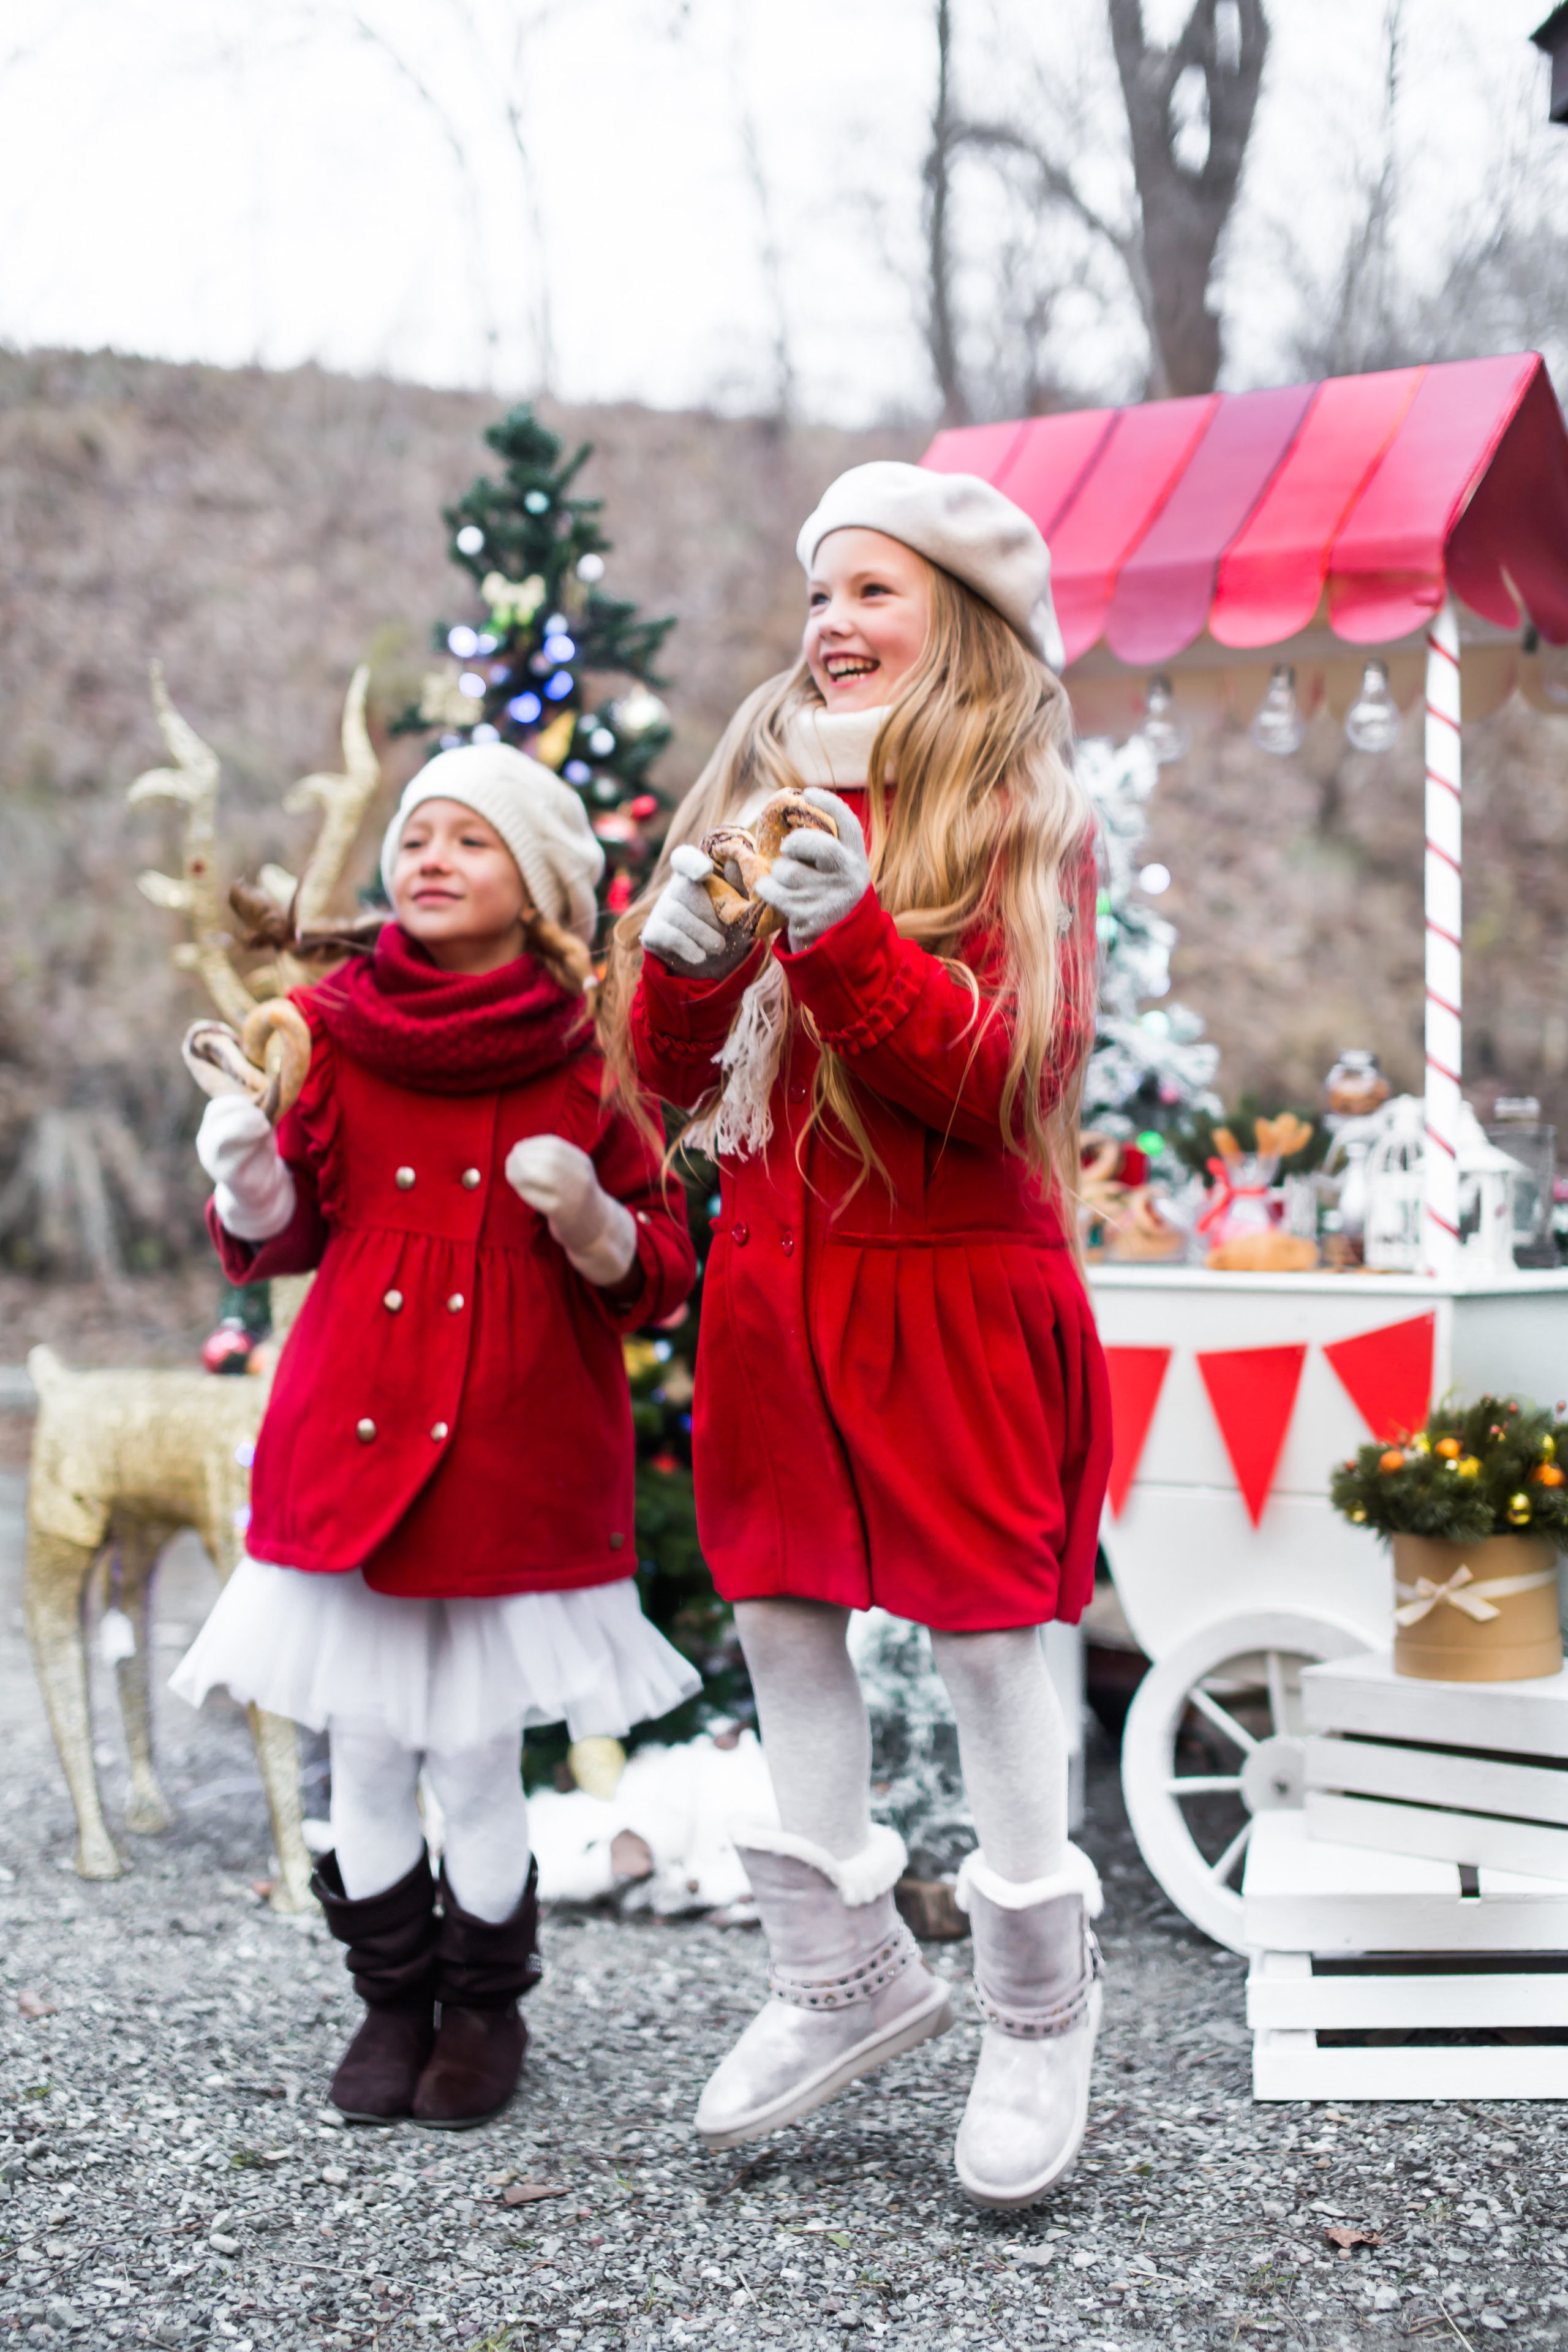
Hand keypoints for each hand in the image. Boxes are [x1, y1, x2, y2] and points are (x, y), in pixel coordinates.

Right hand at [196, 1096, 296, 1242]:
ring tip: (264, 1127)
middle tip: (263, 1118)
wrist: (259, 1185)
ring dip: (246, 1127)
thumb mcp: (259, 1126)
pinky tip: (264, 1144)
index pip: (216, 1108)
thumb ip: (259, 1112)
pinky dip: (250, 1146)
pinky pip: (233, 1158)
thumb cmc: (258, 1149)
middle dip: (242, 1113)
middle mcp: (206, 1141)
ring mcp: (212, 1159)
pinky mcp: (225, 1175)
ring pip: (220, 1137)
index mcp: (213, 1125)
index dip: (237, 1102)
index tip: (258, 1104)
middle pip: (215, 1118)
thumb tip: (270, 1093)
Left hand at [505, 1134, 638, 1288]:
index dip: (532, 1143)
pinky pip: (536, 1195)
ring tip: (511, 1173)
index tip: (519, 1147)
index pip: (554, 1144)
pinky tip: (518, 1189)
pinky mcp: (561, 1212)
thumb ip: (553, 1161)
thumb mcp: (573, 1173)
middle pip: (547, 1157)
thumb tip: (521, 1148)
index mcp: (583, 1163)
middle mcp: (581, 1176)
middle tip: (510, 1161)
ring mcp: (573, 1194)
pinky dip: (523, 1188)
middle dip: (523, 1156)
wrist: (596, 1230)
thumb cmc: (577, 1199)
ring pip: (541, 1173)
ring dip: (519, 1171)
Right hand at [642, 844, 753, 977]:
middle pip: (685, 889)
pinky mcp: (652, 931)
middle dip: (709, 914)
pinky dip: (690, 947)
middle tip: (724, 931)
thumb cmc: (726, 923)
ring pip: (677, 913)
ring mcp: (660, 908)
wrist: (709, 959)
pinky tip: (700, 955)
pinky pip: (669, 935)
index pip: (684, 858)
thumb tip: (732, 864)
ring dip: (703, 934)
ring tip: (717, 946)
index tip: (706, 872)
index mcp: (696, 874)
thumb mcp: (737, 905)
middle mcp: (674, 887)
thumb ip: (737, 885)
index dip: (692, 862)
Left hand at [753, 788, 871, 949]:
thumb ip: (823, 848)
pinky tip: (769, 891)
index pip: (848, 824)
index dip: (829, 804)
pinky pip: (773, 891)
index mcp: (857, 860)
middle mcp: (848, 877)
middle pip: (820, 847)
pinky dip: (764, 888)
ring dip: (776, 872)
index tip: (807, 792)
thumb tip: (787, 817)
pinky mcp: (808, 916)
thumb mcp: (837, 872)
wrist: (838, 946)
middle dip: (797, 842)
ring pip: (787, 870)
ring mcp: (828, 898)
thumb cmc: (828, 897)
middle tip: (786, 848)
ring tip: (782, 880)